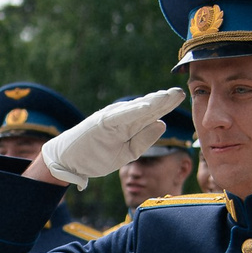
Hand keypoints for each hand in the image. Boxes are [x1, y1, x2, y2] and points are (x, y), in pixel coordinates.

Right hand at [36, 88, 186, 187]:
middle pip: (147, 108)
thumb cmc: (97, 155)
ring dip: (151, 102)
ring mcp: (112, 118)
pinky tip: (146, 107)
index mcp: (130, 124)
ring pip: (136, 109)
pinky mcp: (101, 122)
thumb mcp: (127, 153)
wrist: (69, 160)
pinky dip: (133, 111)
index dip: (166, 104)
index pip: (152, 113)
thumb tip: (162, 124)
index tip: (182, 96)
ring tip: (167, 96)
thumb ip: (143, 139)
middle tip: (180, 91)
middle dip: (163, 100)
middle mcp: (123, 117)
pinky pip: (120, 116)